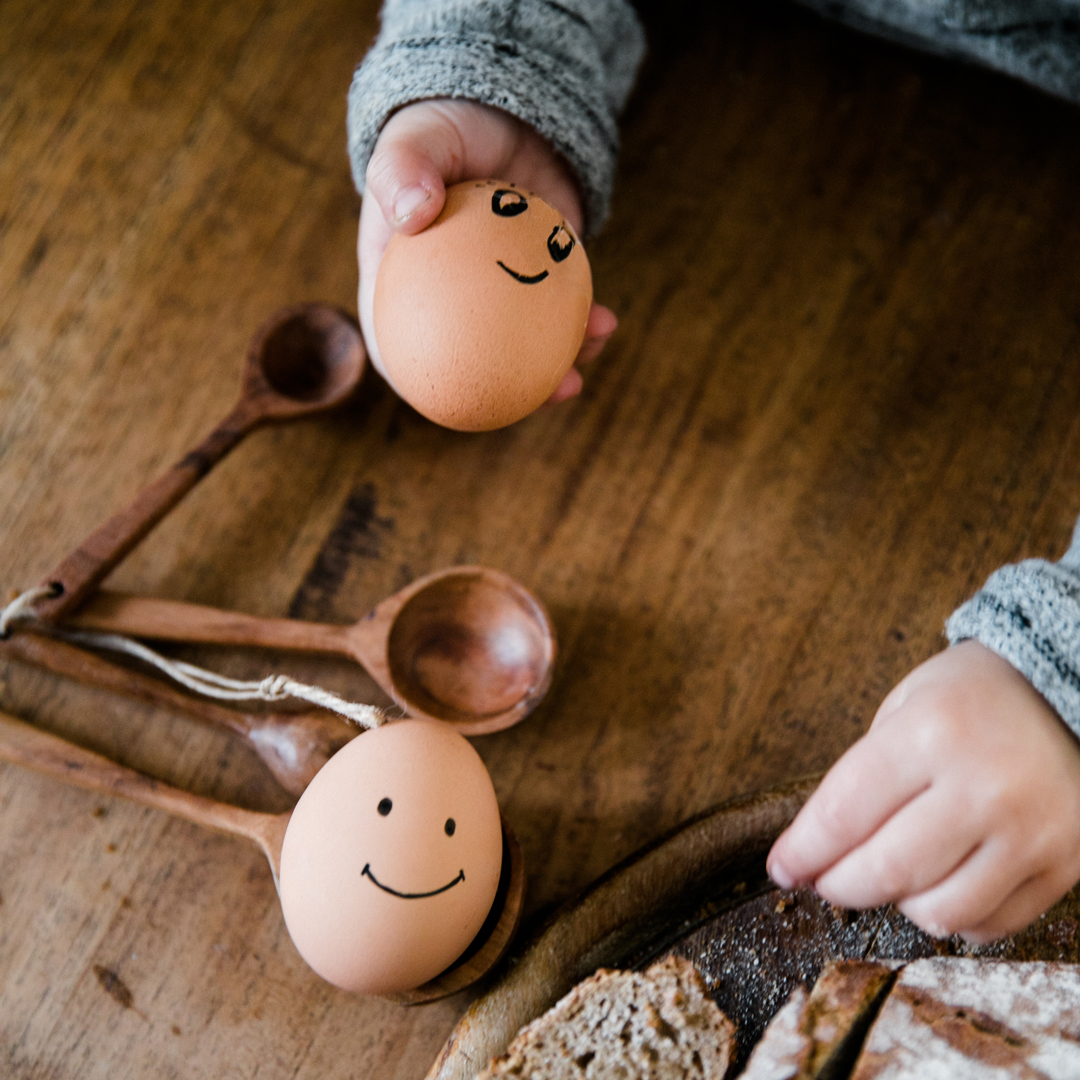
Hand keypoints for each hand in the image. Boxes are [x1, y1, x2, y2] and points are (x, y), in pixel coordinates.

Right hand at [357, 99, 616, 400]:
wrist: (504, 112)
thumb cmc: (445, 128)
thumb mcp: (415, 137)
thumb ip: (403, 168)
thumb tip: (411, 213)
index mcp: (401, 283)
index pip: (394, 342)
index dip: (414, 380)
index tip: (446, 399)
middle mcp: (451, 300)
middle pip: (467, 362)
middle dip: (502, 393)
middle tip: (534, 396)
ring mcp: (499, 297)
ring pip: (523, 347)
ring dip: (556, 364)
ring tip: (583, 362)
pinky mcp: (540, 283)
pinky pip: (559, 314)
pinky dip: (581, 324)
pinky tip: (605, 324)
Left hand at [767, 640, 1079, 942]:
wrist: (1071, 692)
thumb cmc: (973, 697)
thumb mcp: (906, 703)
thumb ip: (864, 771)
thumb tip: (817, 847)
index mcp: (932, 731)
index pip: (844, 811)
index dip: (803, 850)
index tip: (782, 866)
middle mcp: (985, 786)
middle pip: (886, 870)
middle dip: (838, 884)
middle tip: (822, 880)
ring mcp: (1032, 831)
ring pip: (939, 910)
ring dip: (896, 903)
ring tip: (886, 875)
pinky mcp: (1066, 864)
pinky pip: (990, 923)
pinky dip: (951, 915)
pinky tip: (938, 884)